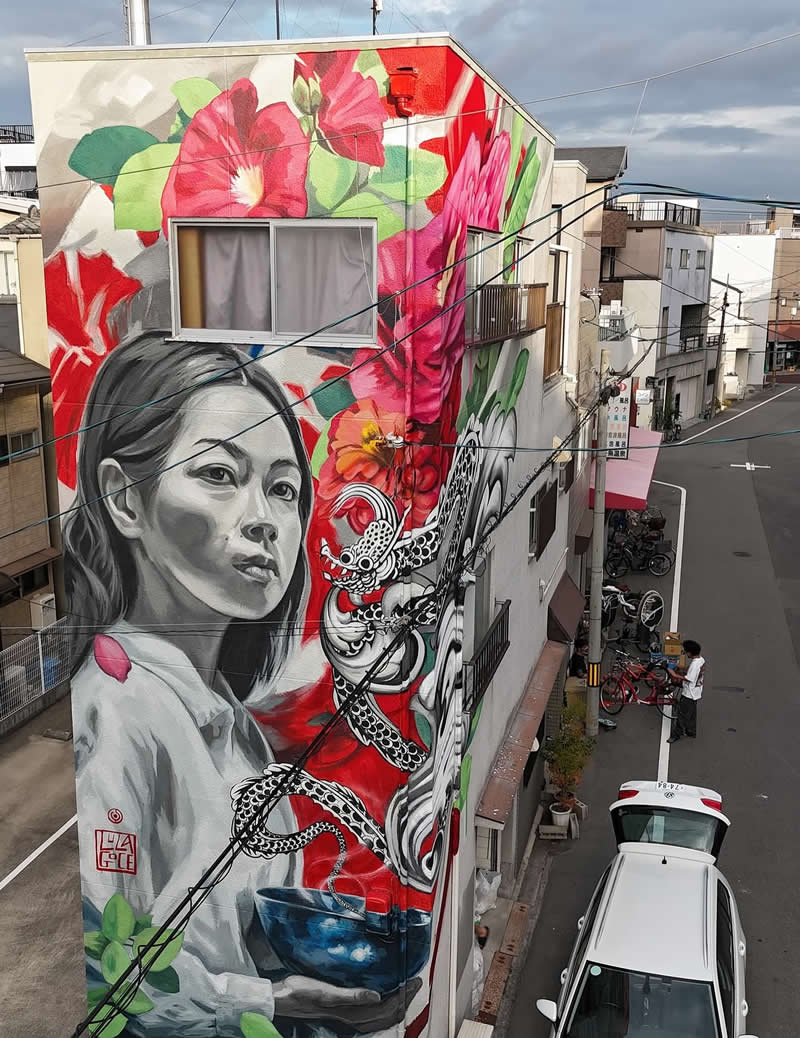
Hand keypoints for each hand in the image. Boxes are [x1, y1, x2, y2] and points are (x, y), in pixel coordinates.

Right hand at [273, 974, 422, 1031]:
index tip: (414, 980)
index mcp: (351, 1014)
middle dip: (405, 999)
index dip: (403, 995)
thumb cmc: (300, 992)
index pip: (387, 1008)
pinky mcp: (343, 1011)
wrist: (282, 999)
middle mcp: (353, 1018)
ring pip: (381, 1015)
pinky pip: (371, 1012)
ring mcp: (349, 1016)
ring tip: (405, 985)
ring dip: (396, 1001)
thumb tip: (377, 995)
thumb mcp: (325, 991)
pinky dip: (384, 1004)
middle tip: (415, 981)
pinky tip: (383, 992)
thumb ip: (351, 996)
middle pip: (388, 1014)